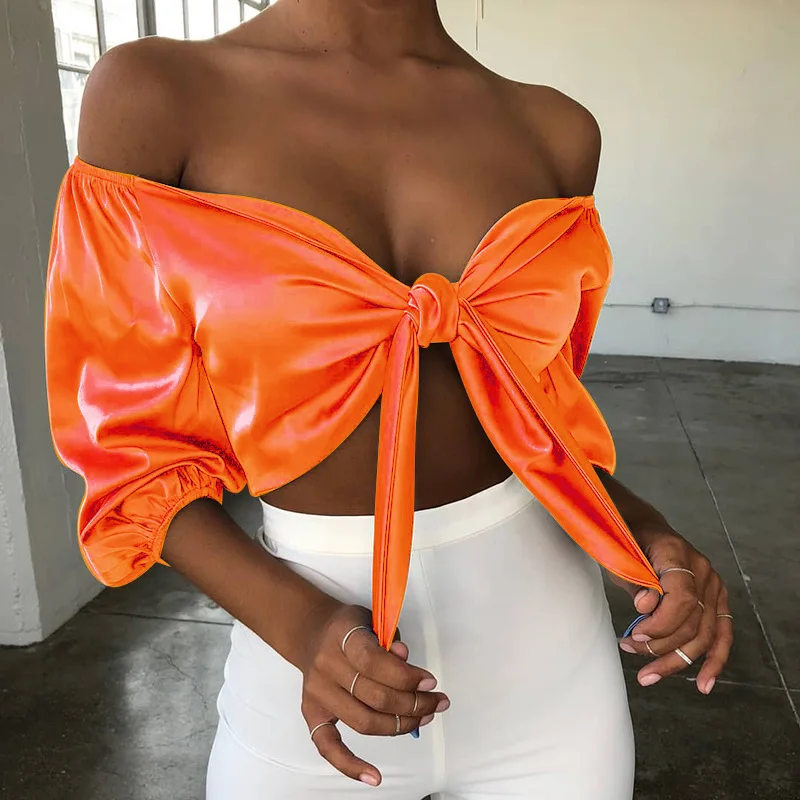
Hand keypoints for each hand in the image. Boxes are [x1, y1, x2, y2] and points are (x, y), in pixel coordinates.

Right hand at [298, 601, 449, 785]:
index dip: (406, 676)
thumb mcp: (372, 620)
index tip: (429, 681)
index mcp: (341, 636)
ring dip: (399, 726)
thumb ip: (389, 640)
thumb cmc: (349, 627)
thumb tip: (405, 659)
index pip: (374, 662)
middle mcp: (325, 666)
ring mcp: (317, 693)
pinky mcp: (312, 714)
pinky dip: (350, 765)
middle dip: (413, 704)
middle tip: (435, 702)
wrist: (312, 632)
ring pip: (363, 721)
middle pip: (374, 697)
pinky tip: (373, 776)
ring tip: (424, 718)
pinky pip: (328, 746)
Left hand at [612, 524, 732, 693]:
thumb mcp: (620, 557)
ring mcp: (713, 584)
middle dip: (660, 645)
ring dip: (675, 660)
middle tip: (630, 649)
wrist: (644, 528)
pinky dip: (713, 661)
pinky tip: (704, 684)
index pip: (681, 598)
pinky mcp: (717, 599)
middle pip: (692, 622)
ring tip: (647, 675)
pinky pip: (720, 635)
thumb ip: (634, 582)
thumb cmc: (628, 543)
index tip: (635, 634)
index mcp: (677, 553)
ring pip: (704, 635)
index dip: (661, 623)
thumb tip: (646, 606)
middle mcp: (702, 569)